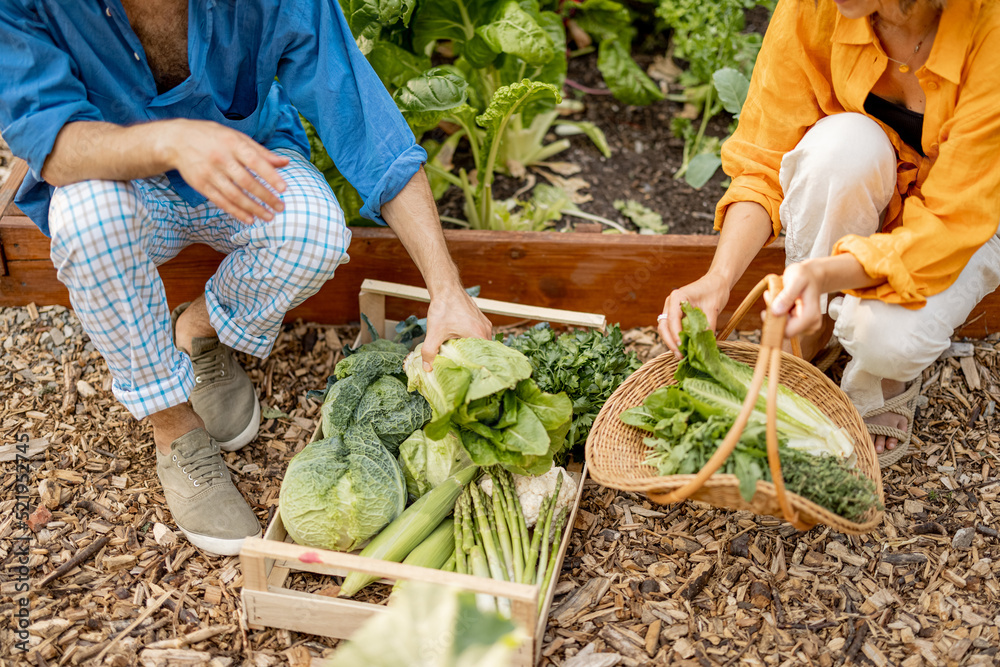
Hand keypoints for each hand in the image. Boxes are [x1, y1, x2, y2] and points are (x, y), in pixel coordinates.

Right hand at [163, 120, 288, 224]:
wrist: (176, 140)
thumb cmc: (212, 137)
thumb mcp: (236, 137)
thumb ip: (260, 151)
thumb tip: (285, 162)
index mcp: (232, 144)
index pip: (255, 161)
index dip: (270, 176)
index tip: (284, 189)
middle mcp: (221, 159)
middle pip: (246, 182)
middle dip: (265, 197)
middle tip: (280, 207)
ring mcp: (210, 173)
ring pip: (234, 195)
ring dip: (253, 208)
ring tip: (268, 217)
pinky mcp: (201, 185)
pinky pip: (221, 201)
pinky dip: (236, 212)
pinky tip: (249, 219)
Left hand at [421, 288, 492, 369]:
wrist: (446, 288)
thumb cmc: (443, 307)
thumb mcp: (434, 332)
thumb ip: (429, 351)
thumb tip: (427, 367)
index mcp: (479, 335)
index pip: (483, 359)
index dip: (475, 368)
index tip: (467, 374)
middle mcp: (486, 330)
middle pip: (482, 352)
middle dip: (472, 360)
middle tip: (461, 367)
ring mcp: (484, 324)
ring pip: (481, 344)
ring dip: (471, 350)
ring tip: (460, 357)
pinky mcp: (480, 319)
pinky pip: (479, 335)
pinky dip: (471, 341)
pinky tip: (460, 343)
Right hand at [658, 273, 730, 357]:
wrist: (717, 282)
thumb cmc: (715, 291)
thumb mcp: (713, 309)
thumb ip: (707, 327)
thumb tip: (704, 346)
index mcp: (677, 297)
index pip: (672, 319)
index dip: (675, 334)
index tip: (681, 346)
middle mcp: (670, 303)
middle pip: (664, 326)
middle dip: (670, 342)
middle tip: (680, 355)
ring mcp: (671, 309)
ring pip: (666, 329)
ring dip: (672, 342)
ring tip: (682, 355)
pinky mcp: (676, 315)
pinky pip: (672, 328)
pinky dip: (677, 338)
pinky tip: (685, 348)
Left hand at [769, 261, 824, 338]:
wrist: (813, 275)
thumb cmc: (805, 275)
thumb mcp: (796, 279)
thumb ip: (787, 295)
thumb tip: (776, 312)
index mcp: (810, 316)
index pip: (788, 332)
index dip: (774, 323)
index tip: (766, 308)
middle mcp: (812, 324)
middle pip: (784, 330)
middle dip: (774, 314)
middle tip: (772, 295)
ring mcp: (808, 326)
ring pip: (783, 327)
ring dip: (776, 312)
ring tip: (778, 295)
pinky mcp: (802, 325)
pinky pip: (785, 323)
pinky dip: (779, 312)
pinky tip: (782, 301)